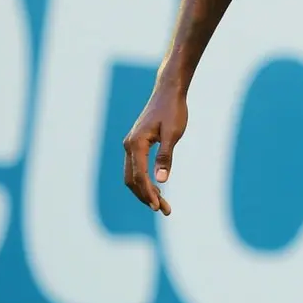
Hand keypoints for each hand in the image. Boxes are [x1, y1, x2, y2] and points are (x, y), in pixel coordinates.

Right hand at [121, 84, 188, 215]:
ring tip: (163, 205)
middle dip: (146, 197)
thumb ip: (166, 157)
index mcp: (136, 144)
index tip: (159, 207)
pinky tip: (157, 189)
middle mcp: (129, 145)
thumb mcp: (173, 134)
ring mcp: (131, 145)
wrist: (168, 92)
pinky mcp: (137, 144)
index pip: (138, 176)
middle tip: (164, 210)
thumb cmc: (173, 111)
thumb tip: (160, 180)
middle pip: (131, 179)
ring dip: (145, 191)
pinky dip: (144, 181)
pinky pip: (136, 168)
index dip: (148, 193)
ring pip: (132, 175)